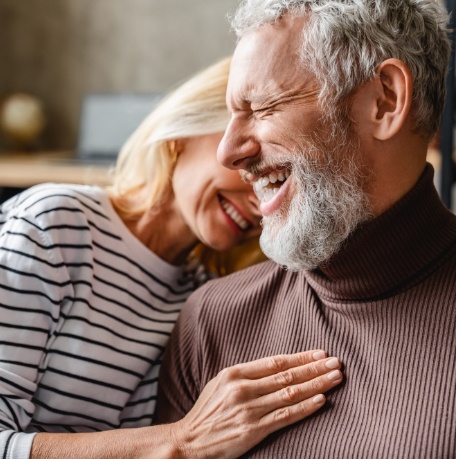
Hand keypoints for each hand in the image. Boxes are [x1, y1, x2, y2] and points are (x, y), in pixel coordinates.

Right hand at [172, 350, 342, 457]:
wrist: (189, 441)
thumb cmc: (207, 411)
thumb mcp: (221, 383)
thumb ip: (246, 375)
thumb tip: (277, 367)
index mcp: (235, 373)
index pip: (276, 362)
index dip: (300, 357)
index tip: (320, 352)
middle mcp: (243, 388)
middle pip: (287, 375)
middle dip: (315, 368)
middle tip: (336, 362)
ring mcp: (249, 409)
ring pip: (290, 393)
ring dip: (316, 384)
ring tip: (335, 377)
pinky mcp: (253, 430)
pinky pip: (285, 416)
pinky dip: (305, 407)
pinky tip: (321, 400)